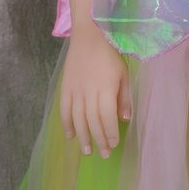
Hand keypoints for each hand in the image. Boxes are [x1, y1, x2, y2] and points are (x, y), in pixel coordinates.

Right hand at [60, 23, 131, 157]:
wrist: (89, 35)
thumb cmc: (111, 54)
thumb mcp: (124, 74)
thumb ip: (124, 97)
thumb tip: (124, 119)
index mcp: (105, 89)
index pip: (106, 116)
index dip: (110, 132)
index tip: (114, 144)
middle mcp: (88, 92)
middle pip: (92, 121)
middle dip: (98, 139)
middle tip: (103, 154)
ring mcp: (74, 90)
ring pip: (77, 119)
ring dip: (83, 136)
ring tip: (87, 151)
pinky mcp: (65, 87)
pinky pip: (64, 109)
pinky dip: (66, 124)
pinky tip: (70, 136)